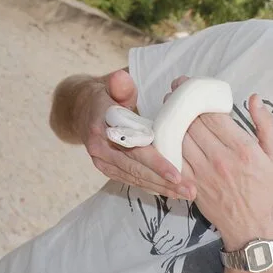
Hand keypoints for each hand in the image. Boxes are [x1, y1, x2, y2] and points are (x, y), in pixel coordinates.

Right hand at [82, 69, 190, 198]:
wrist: (81, 110)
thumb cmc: (106, 96)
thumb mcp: (111, 86)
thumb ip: (119, 85)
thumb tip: (120, 78)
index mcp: (102, 129)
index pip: (133, 149)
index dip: (155, 163)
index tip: (176, 173)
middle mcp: (100, 149)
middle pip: (136, 169)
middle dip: (164, 182)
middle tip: (190, 190)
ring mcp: (103, 162)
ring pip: (136, 178)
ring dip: (162, 188)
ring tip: (187, 194)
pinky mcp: (108, 168)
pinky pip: (132, 179)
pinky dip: (152, 186)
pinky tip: (171, 191)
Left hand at [172, 76, 272, 250]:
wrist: (250, 225)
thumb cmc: (265, 188)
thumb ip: (265, 124)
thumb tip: (254, 98)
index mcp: (241, 148)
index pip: (212, 115)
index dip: (196, 96)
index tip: (188, 85)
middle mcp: (220, 158)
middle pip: (192, 124)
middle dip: (180, 104)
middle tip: (174, 93)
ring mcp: (203, 173)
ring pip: (179, 139)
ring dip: (171, 121)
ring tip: (168, 109)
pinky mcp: (191, 184)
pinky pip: (174, 160)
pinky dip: (167, 145)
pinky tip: (164, 134)